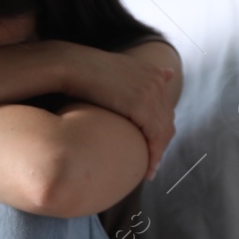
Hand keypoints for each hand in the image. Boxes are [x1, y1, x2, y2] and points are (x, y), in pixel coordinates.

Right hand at [54, 42, 176, 179]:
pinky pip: (155, 136)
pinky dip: (153, 155)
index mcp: (152, 73)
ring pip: (163, 132)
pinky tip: (146, 169)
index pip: (164, 109)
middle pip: (167, 121)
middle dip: (161, 145)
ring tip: (149, 171)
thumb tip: (158, 78)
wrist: (70, 66)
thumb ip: (132, 79)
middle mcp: (157, 82)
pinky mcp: (142, 105)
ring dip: (158, 154)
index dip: (160, 131)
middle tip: (152, 165)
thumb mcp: (112, 74)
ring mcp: (151, 92)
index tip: (151, 149)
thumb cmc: (82, 73)